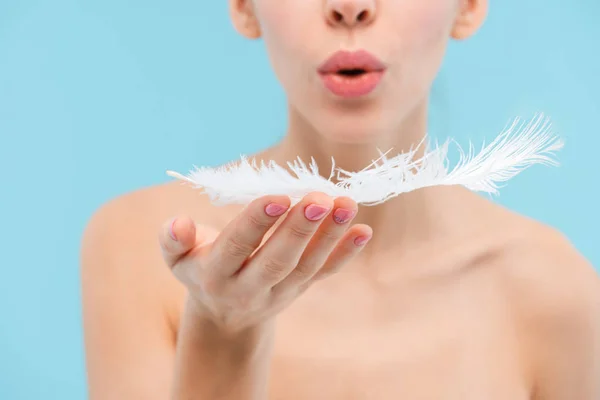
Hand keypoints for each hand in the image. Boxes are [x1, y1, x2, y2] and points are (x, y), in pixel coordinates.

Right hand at [159, 192, 371, 332]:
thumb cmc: (200, 269)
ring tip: (347, 204)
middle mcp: (249, 288)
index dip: (258, 222)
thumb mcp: (178, 259)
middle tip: (320, 198)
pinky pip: (324, 274)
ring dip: (329, 236)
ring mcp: (280, 292)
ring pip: (307, 266)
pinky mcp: (300, 289)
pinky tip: (363, 230)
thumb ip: (174, 240)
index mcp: (215, 275)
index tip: (279, 195)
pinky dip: (345, 254)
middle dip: (299, 230)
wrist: (225, 314)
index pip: (238, 247)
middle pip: (277, 261)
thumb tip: (178, 223)